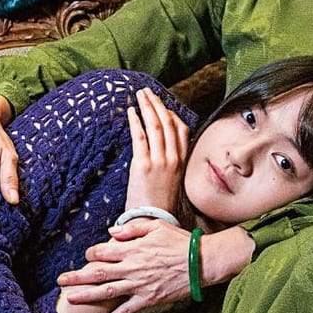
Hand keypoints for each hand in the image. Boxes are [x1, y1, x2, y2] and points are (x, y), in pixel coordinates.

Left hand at [57, 218, 190, 312]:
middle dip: (76, 277)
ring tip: (69, 298)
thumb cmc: (179, 242)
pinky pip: (126, 311)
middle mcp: (131, 268)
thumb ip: (131, 229)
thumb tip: (110, 232)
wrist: (200, 262)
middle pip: (97, 273)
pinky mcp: (148, 299)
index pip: (102, 252)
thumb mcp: (155, 227)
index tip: (87, 256)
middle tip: (59, 280)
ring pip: (106, 292)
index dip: (91, 254)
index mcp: (132, 249)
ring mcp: (139, 285)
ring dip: (86, 295)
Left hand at [124, 88, 187, 212]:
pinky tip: (130, 112)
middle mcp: (173, 158)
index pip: (181, 130)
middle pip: (167, 123)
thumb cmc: (160, 204)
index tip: (162, 105)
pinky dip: (135, 121)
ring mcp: (159, 161)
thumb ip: (170, 165)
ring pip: (155, 126)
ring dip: (147, 107)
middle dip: (157, 104)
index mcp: (181, 162)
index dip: (171, 114)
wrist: (154, 221)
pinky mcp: (144, 165)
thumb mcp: (173, 182)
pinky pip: (140, 137)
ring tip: (139, 95)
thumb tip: (160, 152)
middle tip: (148, 92)